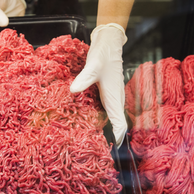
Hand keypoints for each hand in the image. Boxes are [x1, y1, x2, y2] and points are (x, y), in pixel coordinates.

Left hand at [70, 23, 128, 146]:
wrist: (109, 43)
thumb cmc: (103, 54)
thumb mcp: (93, 65)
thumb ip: (84, 78)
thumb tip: (73, 90)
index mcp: (114, 97)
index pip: (119, 122)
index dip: (117, 136)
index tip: (111, 148)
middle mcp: (116, 99)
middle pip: (117, 124)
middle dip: (112, 138)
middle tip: (101, 151)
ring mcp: (113, 97)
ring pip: (113, 118)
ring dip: (108, 130)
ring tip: (96, 142)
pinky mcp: (108, 94)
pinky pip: (108, 112)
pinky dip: (103, 120)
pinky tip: (91, 123)